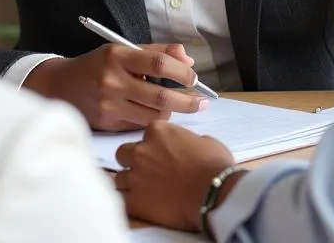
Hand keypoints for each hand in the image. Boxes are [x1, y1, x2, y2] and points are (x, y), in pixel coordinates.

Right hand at [22, 44, 206, 130]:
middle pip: (161, 95)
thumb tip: (187, 59)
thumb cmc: (98, 65)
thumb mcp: (122, 50)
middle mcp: (113, 81)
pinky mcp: (108, 123)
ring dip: (171, 111)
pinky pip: (140, 124)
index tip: (194, 77)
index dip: (182, 72)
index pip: (158, 64)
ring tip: (178, 104)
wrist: (61, 86)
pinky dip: (152, 119)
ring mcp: (110, 105)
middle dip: (188, 100)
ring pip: (153, 115)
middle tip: (202, 101)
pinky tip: (155, 112)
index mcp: (118, 56)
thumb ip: (156, 52)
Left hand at [114, 122, 236, 230]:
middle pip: (124, 153)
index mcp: (158, 131)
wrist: (214, 191)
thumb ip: (186, 140)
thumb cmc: (214, 163)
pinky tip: (139, 203)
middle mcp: (142, 150)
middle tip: (148, 170)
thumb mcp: (204, 141)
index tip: (162, 153)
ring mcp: (135, 176)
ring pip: (119, 178)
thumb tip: (186, 146)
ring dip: (130, 182)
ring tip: (145, 190)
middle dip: (133, 160)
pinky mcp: (134, 201)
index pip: (146, 133)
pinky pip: (121, 199)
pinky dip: (128, 201)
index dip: (154, 144)